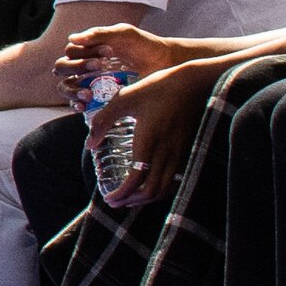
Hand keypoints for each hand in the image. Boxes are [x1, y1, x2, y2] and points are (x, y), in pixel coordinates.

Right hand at [59, 21, 194, 94]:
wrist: (165, 64)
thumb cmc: (143, 46)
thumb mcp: (123, 34)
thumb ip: (100, 33)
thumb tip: (72, 39)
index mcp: (88, 49)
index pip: (71, 51)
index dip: (83, 51)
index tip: (108, 51)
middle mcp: (85, 66)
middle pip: (62, 67)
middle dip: (76, 67)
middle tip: (98, 67)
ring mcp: (90, 83)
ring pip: (65, 86)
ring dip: (71, 90)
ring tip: (88, 93)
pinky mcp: (98, 99)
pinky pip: (77, 103)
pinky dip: (75, 104)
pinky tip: (84, 105)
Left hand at [89, 62, 211, 210]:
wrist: (195, 83)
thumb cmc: (157, 88)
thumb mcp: (124, 98)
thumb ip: (104, 120)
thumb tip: (90, 144)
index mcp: (150, 141)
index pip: (138, 179)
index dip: (123, 194)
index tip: (110, 198)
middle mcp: (167, 152)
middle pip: (152, 191)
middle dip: (133, 201)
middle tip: (116, 203)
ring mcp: (180, 153)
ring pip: (166, 187)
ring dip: (147, 197)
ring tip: (130, 197)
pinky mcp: (187, 150)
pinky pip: (175, 178)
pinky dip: (161, 187)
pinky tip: (150, 182)